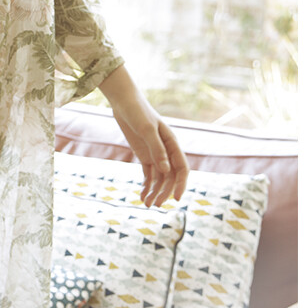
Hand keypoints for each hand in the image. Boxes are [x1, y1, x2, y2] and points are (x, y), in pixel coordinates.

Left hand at [99, 65, 189, 206]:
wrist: (124, 102)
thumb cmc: (138, 112)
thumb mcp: (146, 130)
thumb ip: (157, 149)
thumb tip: (166, 171)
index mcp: (172, 143)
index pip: (182, 168)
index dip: (181, 184)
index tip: (176, 198)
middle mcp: (166, 150)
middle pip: (170, 177)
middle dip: (164, 192)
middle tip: (155, 205)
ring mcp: (155, 153)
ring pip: (159, 178)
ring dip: (154, 191)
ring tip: (147, 204)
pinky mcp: (144, 154)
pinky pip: (148, 174)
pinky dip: (146, 185)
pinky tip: (142, 196)